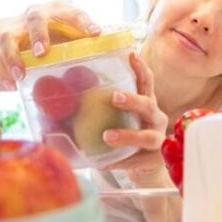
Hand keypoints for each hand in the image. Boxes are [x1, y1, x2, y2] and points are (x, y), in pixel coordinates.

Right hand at [0, 1, 99, 89]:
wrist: (17, 35)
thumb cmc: (54, 38)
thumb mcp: (69, 37)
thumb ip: (85, 46)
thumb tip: (115, 61)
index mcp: (57, 11)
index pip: (71, 13)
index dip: (83, 22)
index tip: (95, 33)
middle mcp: (35, 15)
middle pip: (35, 18)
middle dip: (39, 35)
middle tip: (42, 53)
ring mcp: (15, 28)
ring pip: (8, 38)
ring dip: (13, 56)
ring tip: (21, 75)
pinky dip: (2, 72)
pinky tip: (11, 85)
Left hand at [102, 53, 168, 185]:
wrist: (144, 167)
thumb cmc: (127, 135)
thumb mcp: (119, 118)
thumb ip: (100, 107)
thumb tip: (63, 96)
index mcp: (147, 104)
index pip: (146, 82)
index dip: (140, 69)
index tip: (131, 54)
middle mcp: (156, 118)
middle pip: (148, 105)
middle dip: (132, 100)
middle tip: (113, 97)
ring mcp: (158, 140)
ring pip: (146, 137)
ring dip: (126, 136)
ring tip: (106, 136)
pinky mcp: (155, 161)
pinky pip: (136, 161)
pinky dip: (120, 162)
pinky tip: (103, 164)